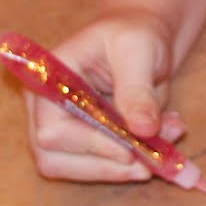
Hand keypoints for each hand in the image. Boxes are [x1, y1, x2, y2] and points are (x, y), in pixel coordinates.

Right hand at [23, 8, 186, 182]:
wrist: (140, 40)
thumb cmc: (133, 35)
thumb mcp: (139, 50)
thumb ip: (138, 89)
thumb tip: (143, 130)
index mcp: (47, 78)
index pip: (53, 129)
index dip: (91, 144)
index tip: (131, 150)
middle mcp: (43, 107)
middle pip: (54, 159)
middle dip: (107, 165)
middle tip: (154, 160)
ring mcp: (58, 128)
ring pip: (73, 171)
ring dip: (119, 170)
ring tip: (162, 150)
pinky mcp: (79, 144)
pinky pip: (96, 168)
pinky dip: (128, 166)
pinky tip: (158, 147)